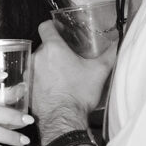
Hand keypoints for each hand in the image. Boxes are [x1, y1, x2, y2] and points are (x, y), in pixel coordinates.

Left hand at [32, 20, 115, 142]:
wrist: (63, 119)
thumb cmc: (79, 94)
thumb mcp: (99, 71)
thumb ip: (110, 54)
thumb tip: (118, 43)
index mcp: (53, 48)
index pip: (45, 26)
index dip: (52, 26)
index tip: (59, 31)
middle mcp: (37, 57)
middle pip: (44, 46)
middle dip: (54, 51)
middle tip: (67, 60)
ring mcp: (30, 73)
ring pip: (38, 63)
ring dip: (46, 66)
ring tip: (60, 76)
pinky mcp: (27, 88)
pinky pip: (33, 78)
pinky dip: (41, 81)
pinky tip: (53, 88)